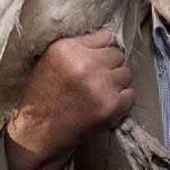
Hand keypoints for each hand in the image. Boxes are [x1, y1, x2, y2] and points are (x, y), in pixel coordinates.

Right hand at [4, 29, 134, 169]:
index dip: (101, 50)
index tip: (96, 60)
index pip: (105, 36)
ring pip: (126, 73)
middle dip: (110, 66)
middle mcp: (85, 63)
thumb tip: (107, 37)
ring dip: (117, 83)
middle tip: (97, 80)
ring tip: (100, 92)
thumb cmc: (43, 96)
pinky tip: (105, 105)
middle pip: (118, 55)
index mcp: (67, 48)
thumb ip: (77, 46)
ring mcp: (100, 85)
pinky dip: (122, 101)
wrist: (38, 133)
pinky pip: (131, 94)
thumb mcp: (50, 60)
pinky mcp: (110, 105)